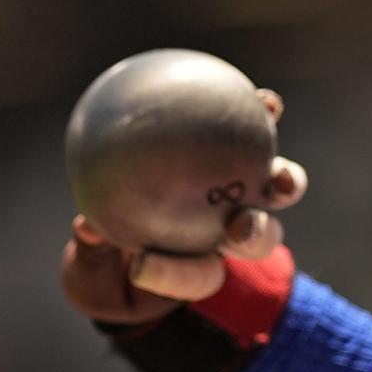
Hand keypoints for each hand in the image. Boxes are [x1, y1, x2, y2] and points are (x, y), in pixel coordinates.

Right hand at [60, 89, 307, 324]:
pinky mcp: (245, 159)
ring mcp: (240, 198)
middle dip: (255, 236)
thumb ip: (93, 252)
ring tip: (282, 171)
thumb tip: (85, 226)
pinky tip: (258, 94)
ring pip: (271, 193)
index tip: (140, 265)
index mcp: (197, 266)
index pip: (197, 277)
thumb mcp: (91, 268)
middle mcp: (224, 235)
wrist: (133, 230)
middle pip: (255, 240)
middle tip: (239, 227)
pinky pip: (254, 137)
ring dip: (285, 183)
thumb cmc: (109, 261)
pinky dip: (260, 119)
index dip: (176, 274)